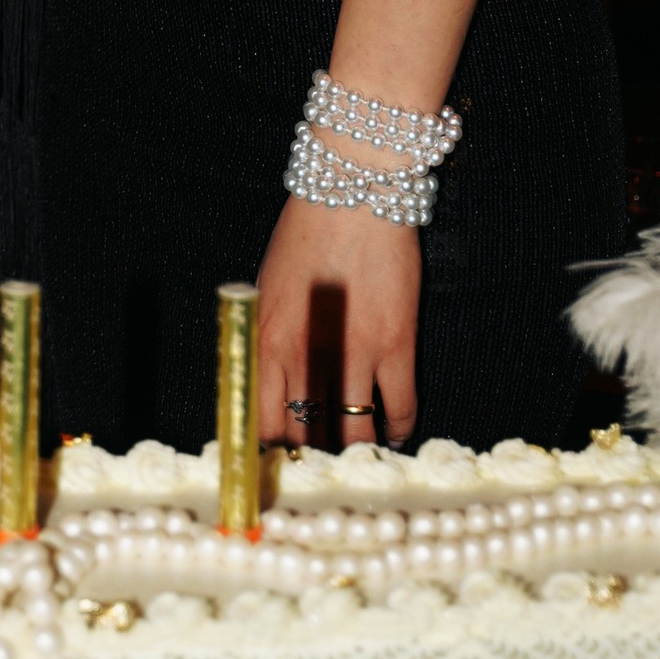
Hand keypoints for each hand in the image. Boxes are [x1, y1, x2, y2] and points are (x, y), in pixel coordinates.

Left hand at [257, 193, 419, 448]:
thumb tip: (269, 394)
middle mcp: (305, 357)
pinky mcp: (396, 344)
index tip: (280, 466)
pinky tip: (393, 432)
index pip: (260, 426)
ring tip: (360, 457)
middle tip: (325, 466)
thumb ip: (266, 344)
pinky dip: (398, 429)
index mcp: (264, 344)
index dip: (271, 456)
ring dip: (357, 453)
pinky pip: (399, 410)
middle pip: (307, 439)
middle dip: (314, 460)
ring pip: (355, 437)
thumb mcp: (266, 292)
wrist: (352, 192)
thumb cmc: (304, 236)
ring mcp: (354, 353)